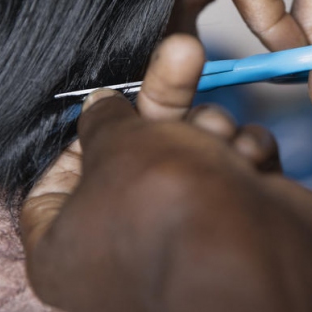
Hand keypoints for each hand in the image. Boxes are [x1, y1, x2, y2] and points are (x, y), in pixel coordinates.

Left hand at [20, 35, 311, 311]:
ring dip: (208, 130)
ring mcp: (183, 239)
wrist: (256, 257)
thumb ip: (103, 118)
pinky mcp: (236, 225)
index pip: (56, 184)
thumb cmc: (169, 208)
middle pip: (136, 154)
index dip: (81, 139)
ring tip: (218, 136)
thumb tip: (100, 107)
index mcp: (66, 249)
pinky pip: (231, 172)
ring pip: (190, 152)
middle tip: (183, 54)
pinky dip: (243, 157)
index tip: (106, 108)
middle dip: (166, 100)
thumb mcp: (115, 142)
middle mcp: (122, 249)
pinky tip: (248, 160)